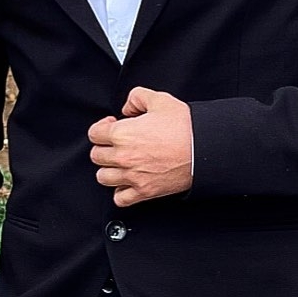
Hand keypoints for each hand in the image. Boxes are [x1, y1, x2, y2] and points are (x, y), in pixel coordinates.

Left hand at [88, 86, 192, 206]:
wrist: (203, 149)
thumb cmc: (184, 126)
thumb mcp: (159, 99)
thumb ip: (136, 97)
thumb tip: (128, 108)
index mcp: (123, 134)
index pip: (94, 134)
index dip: (101, 127)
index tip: (112, 125)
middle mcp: (123, 157)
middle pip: (96, 156)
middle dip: (104, 146)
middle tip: (117, 142)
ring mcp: (133, 177)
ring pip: (103, 177)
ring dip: (109, 168)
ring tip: (120, 160)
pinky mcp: (144, 192)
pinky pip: (120, 199)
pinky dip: (120, 191)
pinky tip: (128, 180)